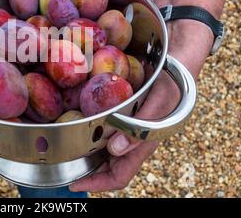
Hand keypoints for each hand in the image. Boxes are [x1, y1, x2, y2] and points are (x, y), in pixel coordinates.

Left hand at [70, 20, 212, 191]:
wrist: (180, 56)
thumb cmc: (173, 80)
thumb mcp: (159, 100)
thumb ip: (140, 127)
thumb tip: (114, 151)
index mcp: (144, 144)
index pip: (120, 175)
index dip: (97, 184)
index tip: (73, 185)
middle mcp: (133, 138)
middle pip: (107, 164)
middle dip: (85, 168)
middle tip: (60, 162)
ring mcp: (127, 125)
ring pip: (103, 146)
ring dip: (84, 149)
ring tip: (62, 144)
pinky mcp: (123, 111)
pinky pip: (102, 125)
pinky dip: (88, 127)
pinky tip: (74, 118)